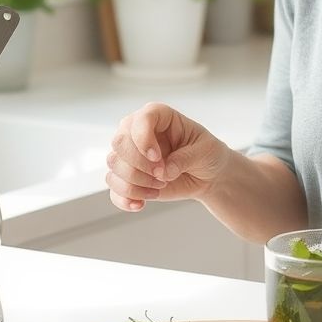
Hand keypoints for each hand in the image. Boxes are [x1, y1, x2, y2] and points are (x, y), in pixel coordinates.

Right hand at [105, 102, 232, 211]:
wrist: (208, 176)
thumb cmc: (207, 154)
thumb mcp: (205, 151)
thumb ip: (185, 158)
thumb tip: (164, 172)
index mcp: (159, 117)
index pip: (140, 119)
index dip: (144, 139)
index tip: (158, 158)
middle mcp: (138, 132)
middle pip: (119, 142)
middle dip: (139, 164)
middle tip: (162, 176)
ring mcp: (131, 155)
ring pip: (113, 165)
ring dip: (135, 183)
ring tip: (159, 187)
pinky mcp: (129, 177)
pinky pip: (113, 188)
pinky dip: (124, 199)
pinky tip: (141, 205)